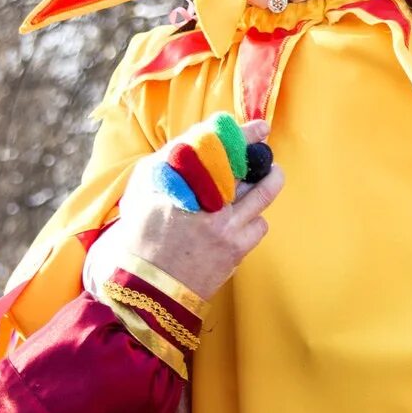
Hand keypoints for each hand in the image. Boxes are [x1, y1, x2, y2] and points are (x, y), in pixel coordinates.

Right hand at [89, 119, 283, 300]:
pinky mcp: (235, 249)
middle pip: (245, 165)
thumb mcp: (144, 186)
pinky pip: (260, 224)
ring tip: (272, 176)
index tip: (260, 127)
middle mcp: (203, 196)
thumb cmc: (140, 233)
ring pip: (262, 193)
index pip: (217, 144)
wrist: (144, 285)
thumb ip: (171, 160)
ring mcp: (223, 224)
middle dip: (260, 155)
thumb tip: (202, 140)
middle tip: (266, 151)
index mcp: (177, 176)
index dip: (242, 133)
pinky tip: (248, 218)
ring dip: (270, 181)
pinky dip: (256, 218)